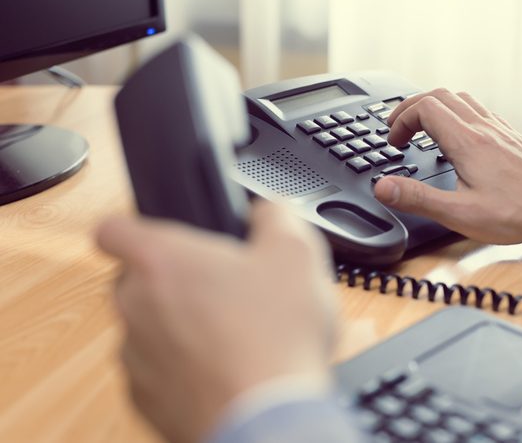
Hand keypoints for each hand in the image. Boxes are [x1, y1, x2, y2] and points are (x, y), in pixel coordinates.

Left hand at [97, 201, 335, 442]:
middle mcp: (135, 306)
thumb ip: (272, 216)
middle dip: (174, 280)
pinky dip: (184, 366)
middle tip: (222, 287)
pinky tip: (227, 367)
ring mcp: (135, 356)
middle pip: (136, 280)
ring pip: (148, 327)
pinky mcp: (145, 399)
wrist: (269, 421)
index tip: (154, 235)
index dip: (133, 227)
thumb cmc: (275, 339)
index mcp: (160, 260)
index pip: (112, 228)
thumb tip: (265, 212)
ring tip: (232, 333)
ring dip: (180, 325)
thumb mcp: (296, 253)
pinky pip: (158, 369)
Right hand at [374, 89, 521, 243]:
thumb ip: (418, 198)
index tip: (394, 141)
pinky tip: (458, 136)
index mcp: (466, 142)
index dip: (401, 120)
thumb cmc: (517, 212)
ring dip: (435, 107)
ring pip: (460, 99)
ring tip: (423, 128)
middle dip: (412, 108)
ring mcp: (498, 129)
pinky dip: (457, 114)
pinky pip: (478, 110)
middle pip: (439, 95)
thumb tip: (384, 188)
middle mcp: (482, 128)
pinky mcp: (510, 136)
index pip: (424, 108)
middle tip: (400, 129)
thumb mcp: (459, 213)